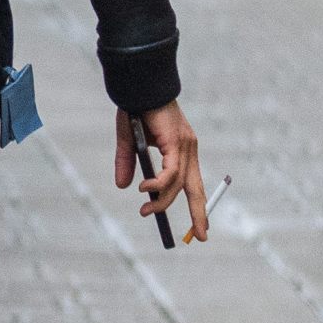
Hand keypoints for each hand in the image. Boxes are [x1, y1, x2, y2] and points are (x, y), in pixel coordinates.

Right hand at [115, 101, 208, 241]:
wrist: (138, 85)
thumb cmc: (136, 108)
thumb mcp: (130, 141)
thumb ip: (127, 163)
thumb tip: (123, 186)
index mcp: (182, 149)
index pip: (192, 182)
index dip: (196, 204)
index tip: (199, 226)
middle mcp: (188, 149)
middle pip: (196, 188)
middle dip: (199, 214)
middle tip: (200, 237)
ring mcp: (184, 146)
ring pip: (178, 184)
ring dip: (161, 201)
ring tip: (144, 210)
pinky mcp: (176, 143)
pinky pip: (170, 172)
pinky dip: (158, 184)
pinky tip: (145, 189)